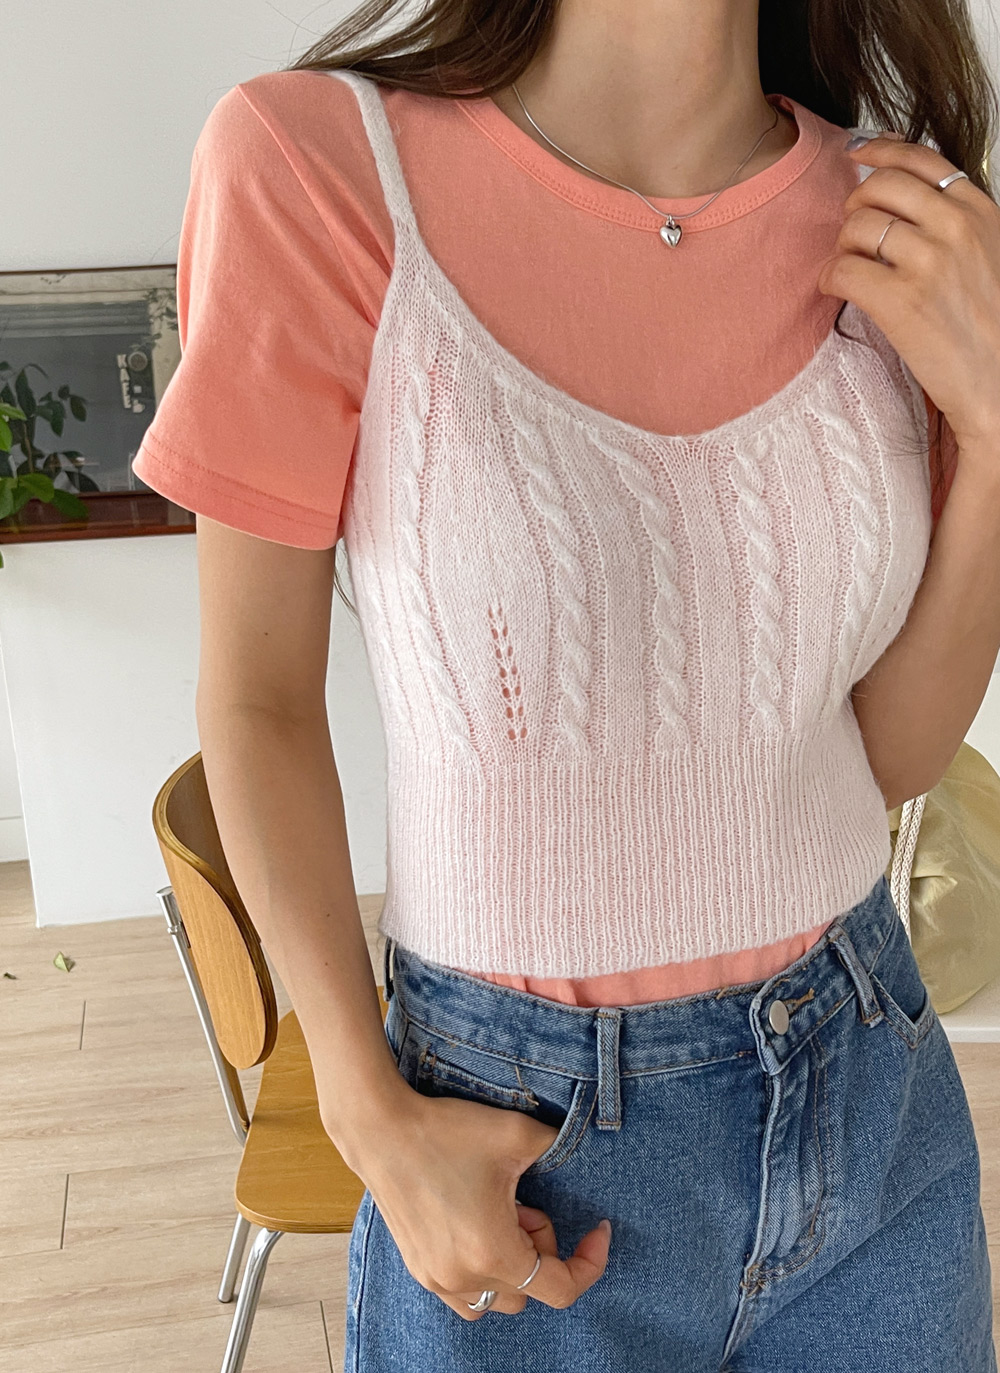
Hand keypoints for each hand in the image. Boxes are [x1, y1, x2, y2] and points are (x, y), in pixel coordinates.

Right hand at [329, 1088, 611, 1320]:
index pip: (561, 1288)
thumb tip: (580, 1152)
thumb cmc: (447, 1131)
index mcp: (493, 1251)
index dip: (590, 1261)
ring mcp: (437, 1277)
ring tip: (501, 1216)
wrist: (381, 1129)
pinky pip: (465, 1294)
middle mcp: (464, 1276)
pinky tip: (476, 1223)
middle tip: (527, 1203)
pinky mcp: (418, 1268)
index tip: (598, 1229)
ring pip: (496, 1299)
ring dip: (512, 1267)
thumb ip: (559, 1147)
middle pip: (530, 1292)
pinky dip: (483, 1271)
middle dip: (542, 1250)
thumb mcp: (516, 1133)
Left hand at [817, 130, 999, 458]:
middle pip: (878, 187)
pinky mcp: (900, 300)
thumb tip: (905, 185)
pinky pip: (841, 269)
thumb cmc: (990, 321)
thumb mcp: (988, 250)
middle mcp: (954, 226)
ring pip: (856, 227)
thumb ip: (954, 217)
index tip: (857, 155)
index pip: (919, 158)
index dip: (879, 151)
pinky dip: (829, 278)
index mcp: (977, 209)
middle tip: (855, 234)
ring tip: (852, 268)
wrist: (999, 379)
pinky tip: (835, 289)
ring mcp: (928, 262)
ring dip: (842, 247)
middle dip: (855, 207)